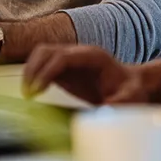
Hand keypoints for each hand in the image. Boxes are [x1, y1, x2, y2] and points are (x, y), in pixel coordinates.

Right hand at [22, 45, 150, 104]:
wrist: (132, 87)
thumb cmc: (132, 90)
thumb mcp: (132, 96)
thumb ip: (120, 102)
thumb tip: (105, 110)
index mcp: (93, 56)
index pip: (63, 56)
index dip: (47, 70)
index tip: (37, 89)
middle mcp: (78, 54)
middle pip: (47, 51)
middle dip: (34, 69)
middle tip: (28, 93)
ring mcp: (70, 60)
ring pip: (42, 55)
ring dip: (31, 71)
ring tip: (27, 93)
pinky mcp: (65, 70)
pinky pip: (43, 66)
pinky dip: (34, 77)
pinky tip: (33, 93)